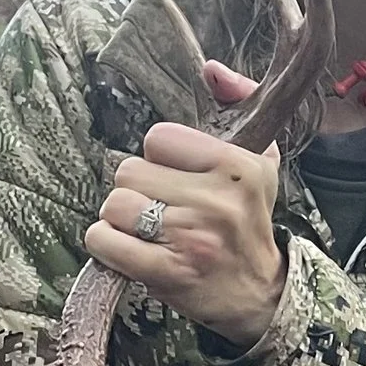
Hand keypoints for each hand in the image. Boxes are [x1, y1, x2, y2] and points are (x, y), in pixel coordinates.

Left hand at [81, 60, 287, 348]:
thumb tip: (211, 69)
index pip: (158, 138)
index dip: (160, 158)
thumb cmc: (250, 221)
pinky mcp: (168, 273)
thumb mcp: (261, 161)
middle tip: (161, 207)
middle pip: (129, 171)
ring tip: (148, 230)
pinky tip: (131, 250)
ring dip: (122, 218)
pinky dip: (108, 245)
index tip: (178, 177)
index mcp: (238, 165)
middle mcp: (217, 200)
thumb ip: (241, 102)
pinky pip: (105, 240)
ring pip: (115, 205)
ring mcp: (190, 238)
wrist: (261, 296)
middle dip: (138, 189)